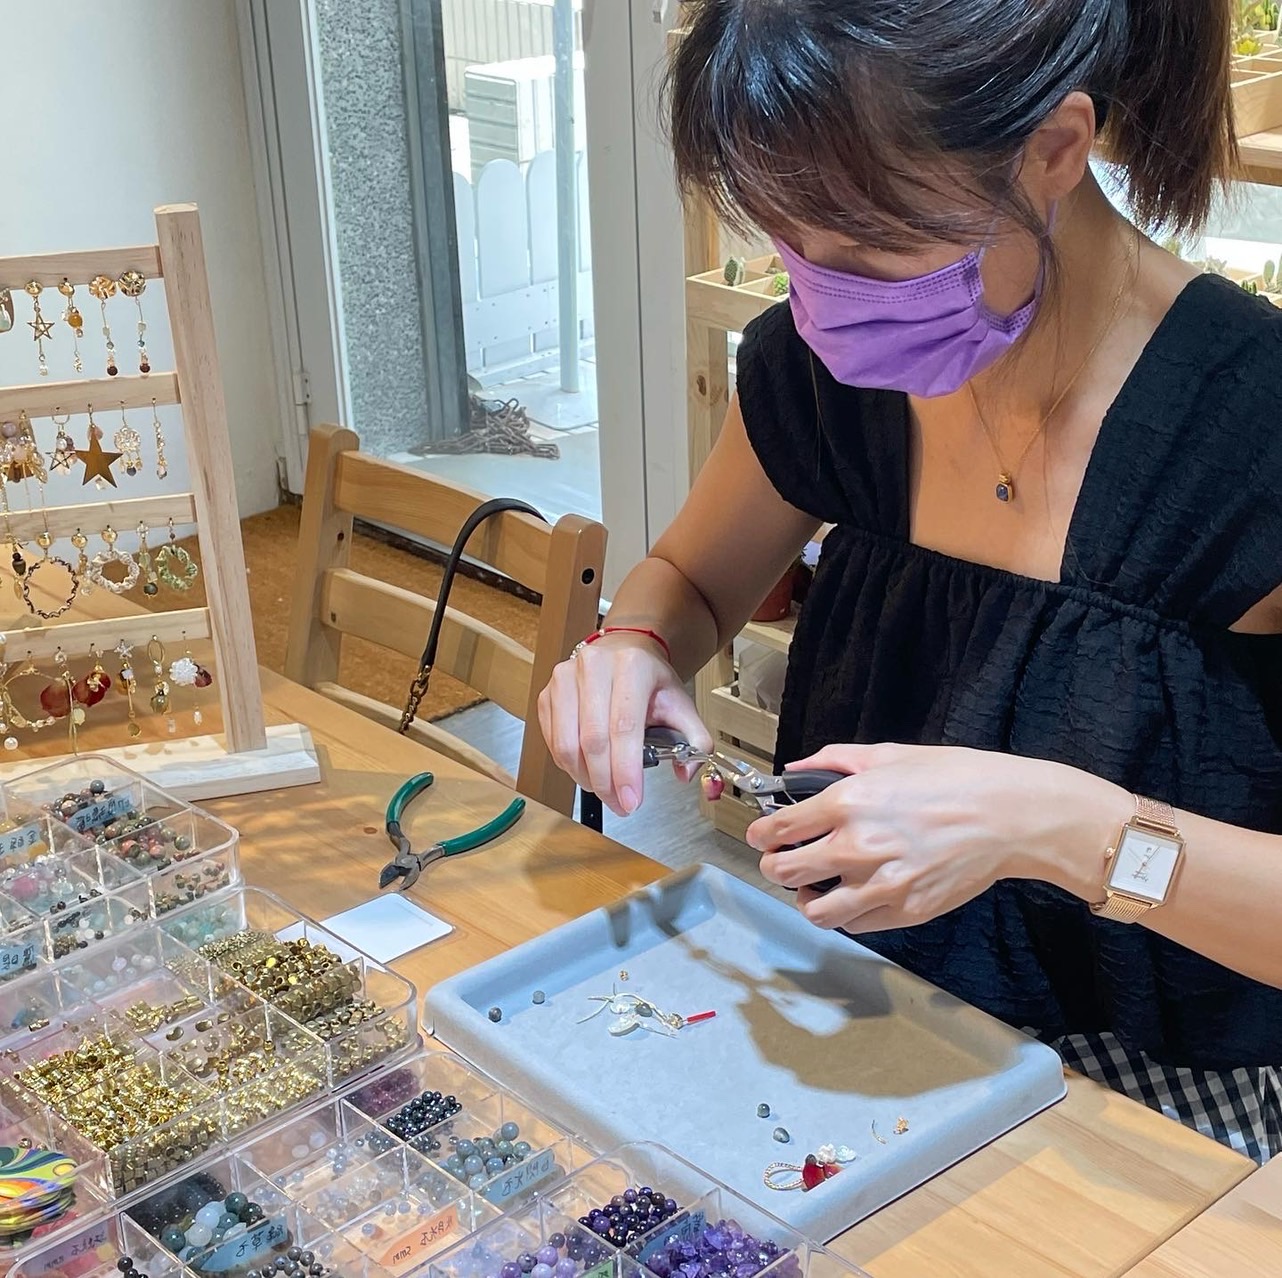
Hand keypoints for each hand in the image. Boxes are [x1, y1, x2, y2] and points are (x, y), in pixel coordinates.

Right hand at [538, 635, 711, 816]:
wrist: (623, 652)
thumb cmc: (648, 680)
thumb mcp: (681, 704)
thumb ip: (695, 739)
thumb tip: (688, 772)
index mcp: (631, 665)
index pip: (624, 726)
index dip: (626, 769)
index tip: (632, 800)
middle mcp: (594, 666)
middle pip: (593, 740)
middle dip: (607, 783)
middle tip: (621, 804)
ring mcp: (565, 679)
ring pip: (567, 745)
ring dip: (586, 778)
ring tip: (605, 790)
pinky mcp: (547, 694)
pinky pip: (553, 743)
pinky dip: (570, 766)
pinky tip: (588, 771)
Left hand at [748, 742, 1129, 931]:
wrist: (1010, 816)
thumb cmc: (954, 779)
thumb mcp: (889, 754)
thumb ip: (834, 760)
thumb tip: (795, 769)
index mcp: (847, 802)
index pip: (777, 829)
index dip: (761, 835)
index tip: (763, 836)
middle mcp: (856, 846)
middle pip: (784, 872)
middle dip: (776, 866)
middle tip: (784, 860)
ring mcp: (880, 884)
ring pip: (814, 910)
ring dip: (806, 898)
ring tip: (815, 887)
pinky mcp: (904, 911)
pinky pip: (854, 925)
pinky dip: (844, 914)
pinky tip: (851, 896)